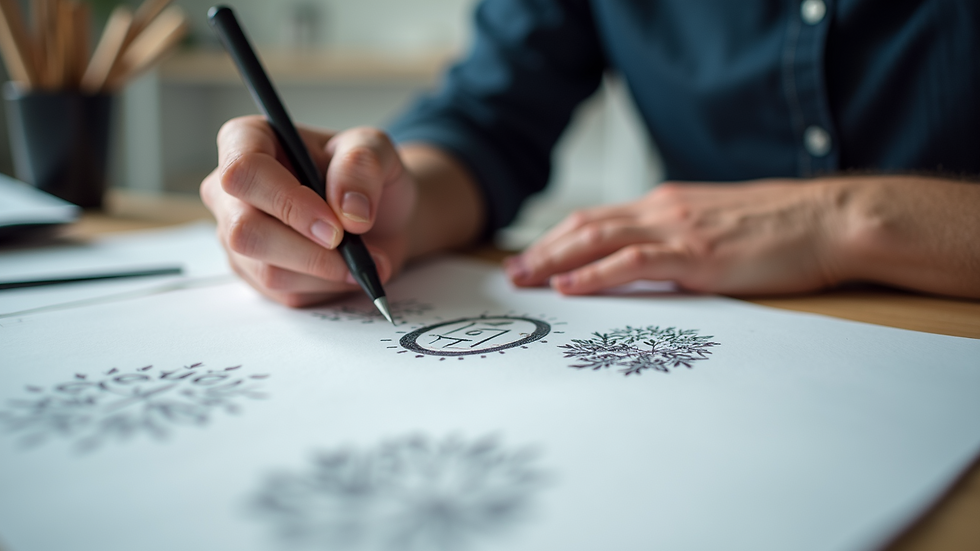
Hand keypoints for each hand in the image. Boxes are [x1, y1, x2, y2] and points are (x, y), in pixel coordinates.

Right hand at [201, 116, 416, 306]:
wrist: (378, 216)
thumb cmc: (364, 176)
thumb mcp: (375, 149)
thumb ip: (362, 165)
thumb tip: (349, 211)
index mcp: (247, 141)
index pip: (243, 171)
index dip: (287, 201)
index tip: (335, 224)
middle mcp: (230, 191)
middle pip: (245, 230)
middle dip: (308, 250)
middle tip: (355, 252)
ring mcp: (236, 235)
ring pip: (268, 270)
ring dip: (326, 272)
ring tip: (367, 261)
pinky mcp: (253, 273)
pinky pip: (284, 292)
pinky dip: (327, 287)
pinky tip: (350, 272)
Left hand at [505, 180, 847, 294]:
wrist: (829, 219)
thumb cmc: (782, 229)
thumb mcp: (718, 226)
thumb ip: (682, 239)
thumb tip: (654, 263)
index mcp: (667, 204)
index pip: (599, 218)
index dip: (560, 237)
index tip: (533, 256)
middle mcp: (663, 210)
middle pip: (586, 225)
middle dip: (544, 248)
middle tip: (511, 271)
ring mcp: (678, 229)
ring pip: (598, 239)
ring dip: (554, 260)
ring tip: (524, 279)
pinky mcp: (696, 255)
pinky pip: (633, 263)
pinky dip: (594, 274)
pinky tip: (569, 287)